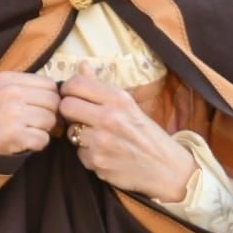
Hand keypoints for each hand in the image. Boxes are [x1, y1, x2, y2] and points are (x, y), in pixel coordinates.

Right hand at [0, 71, 59, 155]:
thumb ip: (24, 88)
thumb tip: (61, 94)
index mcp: (7, 79)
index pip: (49, 84)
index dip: (50, 99)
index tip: (41, 110)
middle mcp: (10, 92)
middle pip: (54, 102)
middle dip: (50, 116)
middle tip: (35, 125)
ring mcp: (12, 113)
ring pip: (51, 120)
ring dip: (43, 131)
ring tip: (25, 133)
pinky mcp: (14, 134)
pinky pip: (44, 139)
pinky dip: (37, 145)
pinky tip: (22, 144)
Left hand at [60, 64, 195, 201]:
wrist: (167, 168)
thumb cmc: (146, 133)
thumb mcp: (129, 105)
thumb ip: (100, 86)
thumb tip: (81, 64)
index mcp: (118, 99)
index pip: (76, 84)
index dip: (68, 89)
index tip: (71, 95)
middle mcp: (110, 118)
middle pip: (66, 106)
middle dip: (69, 112)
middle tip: (80, 117)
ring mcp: (102, 141)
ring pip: (70, 132)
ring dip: (79, 135)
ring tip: (98, 137)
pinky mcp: (98, 162)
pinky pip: (79, 153)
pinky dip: (88, 154)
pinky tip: (104, 154)